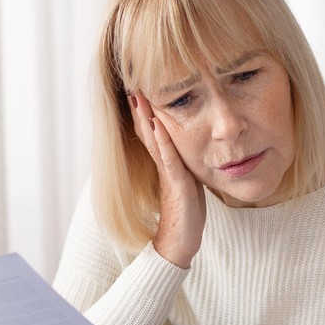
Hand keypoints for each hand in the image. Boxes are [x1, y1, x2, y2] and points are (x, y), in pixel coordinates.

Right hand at [130, 91, 204, 267]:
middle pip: (148, 130)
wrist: (180, 242)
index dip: (146, 111)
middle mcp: (163, 164)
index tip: (141, 87)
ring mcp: (167, 173)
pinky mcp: (175, 183)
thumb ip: (186, 164)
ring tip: (138, 95)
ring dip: (146, 117)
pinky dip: (162, 140)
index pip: (154, 131)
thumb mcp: (188, 180)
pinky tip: (158, 124)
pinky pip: (167, 158)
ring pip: (154, 139)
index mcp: (167, 162)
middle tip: (132, 82)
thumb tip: (193, 149)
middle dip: (141, 107)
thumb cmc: (186, 213)